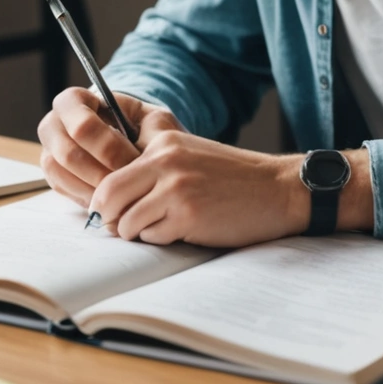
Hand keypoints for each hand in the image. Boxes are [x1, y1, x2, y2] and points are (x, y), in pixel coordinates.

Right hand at [37, 87, 181, 206]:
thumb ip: (148, 129)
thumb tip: (142, 153)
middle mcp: (52, 123)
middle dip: (103, 173)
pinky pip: (62, 189)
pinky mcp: (51, 174)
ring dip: (94, 189)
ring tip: (123, 195)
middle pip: (69, 155)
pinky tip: (111, 200)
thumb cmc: (141, 126)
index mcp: (73, 100)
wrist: (130, 138)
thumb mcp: (152, 119)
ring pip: (61, 174)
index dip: (109, 147)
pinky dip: (87, 198)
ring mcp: (48, 149)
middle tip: (131, 184)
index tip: (135, 160)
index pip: (83, 126)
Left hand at [87, 131, 311, 247]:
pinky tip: (183, 230)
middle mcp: (165, 162)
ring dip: (138, 232)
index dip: (105, 200)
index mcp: (163, 143)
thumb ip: (153, 167)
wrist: (278, 189)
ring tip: (161, 227)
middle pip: (108, 197)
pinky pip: (153, 236)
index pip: (110, 174)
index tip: (112, 212)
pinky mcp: (188, 215)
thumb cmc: (233, 178)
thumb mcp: (190, 156)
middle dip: (110, 219)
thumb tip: (109, 197)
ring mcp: (176, 189)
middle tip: (123, 227)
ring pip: (127, 222)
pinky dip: (161, 239)